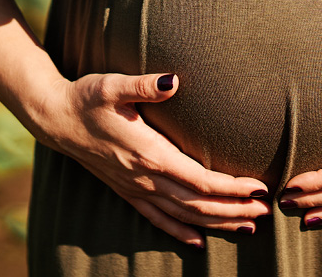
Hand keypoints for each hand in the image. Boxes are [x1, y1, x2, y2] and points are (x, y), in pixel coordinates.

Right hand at [38, 72, 270, 247]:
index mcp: (150, 154)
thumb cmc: (87, 97)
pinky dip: (180, 232)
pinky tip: (198, 241)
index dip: (232, 188)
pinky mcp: (126, 191)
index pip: (201, 180)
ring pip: (183, 216)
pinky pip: (157, 220)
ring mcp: (135, 188)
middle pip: (199, 204)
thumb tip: (173, 80)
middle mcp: (145, 178)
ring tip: (248, 226)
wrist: (54, 117)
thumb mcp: (113, 85)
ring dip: (216, 223)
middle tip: (266, 211)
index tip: (259, 187)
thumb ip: (145, 85)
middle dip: (234, 210)